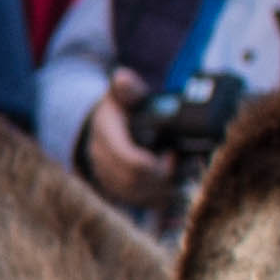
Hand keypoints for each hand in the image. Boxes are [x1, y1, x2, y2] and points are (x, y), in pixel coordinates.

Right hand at [77, 68, 178, 208]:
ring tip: (178, 175)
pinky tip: (170, 186)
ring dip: (161, 189)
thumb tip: (123, 78)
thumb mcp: (123, 94)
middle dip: (162, 178)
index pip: (130, 161)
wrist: (100, 126)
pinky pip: (136, 202)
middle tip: (179, 165)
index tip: (172, 155)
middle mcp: (100, 159)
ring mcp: (105, 176)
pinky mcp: (114, 190)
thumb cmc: (120, 109)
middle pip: (135, 182)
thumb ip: (127, 88)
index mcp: (104, 134)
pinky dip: (156, 198)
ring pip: (136, 196)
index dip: (155, 165)